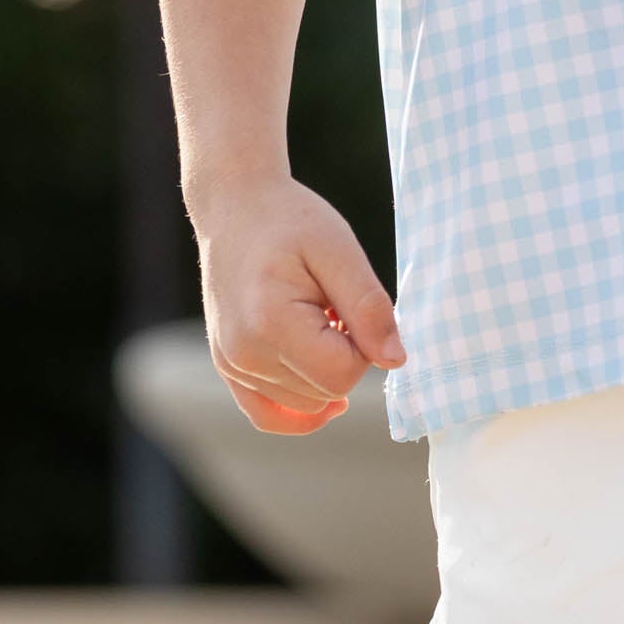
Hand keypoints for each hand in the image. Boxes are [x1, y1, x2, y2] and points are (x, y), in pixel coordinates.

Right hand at [189, 172, 406, 433]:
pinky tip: (327, 397)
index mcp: (270, 325)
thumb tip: (395, 361)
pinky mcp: (227, 367)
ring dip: (323, 370)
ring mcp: (230, 365)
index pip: (342, 375)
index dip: (364, 346)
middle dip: (346, 356)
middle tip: (333, 306)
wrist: (237, 208)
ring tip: (315, 317)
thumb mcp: (341, 251)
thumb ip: (369, 308)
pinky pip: (268, 415)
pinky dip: (300, 410)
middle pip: (325, 392)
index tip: (352, 306)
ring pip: (305, 404)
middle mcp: (243, 355)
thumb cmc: (292, 222)